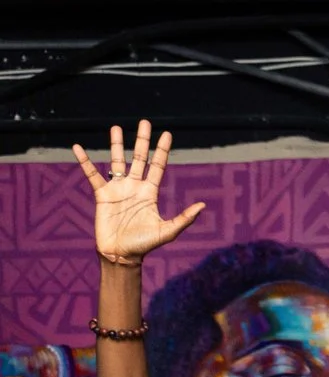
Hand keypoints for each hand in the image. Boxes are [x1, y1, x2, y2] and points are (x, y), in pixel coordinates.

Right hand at [74, 121, 206, 261]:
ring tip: (116, 127)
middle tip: (144, 122)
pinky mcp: (101, 194)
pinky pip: (92, 174)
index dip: (162, 150)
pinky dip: (84, 161)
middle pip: (138, 158)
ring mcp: (118, 189)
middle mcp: (134, 186)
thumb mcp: (168, 232)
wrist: (122, 254)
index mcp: (150, 192)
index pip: (157, 166)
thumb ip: (184, 218)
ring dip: (116, 144)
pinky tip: (77, 147)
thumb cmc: (145, 245)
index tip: (167, 134)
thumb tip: (203, 206)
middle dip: (142, 141)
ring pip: (116, 161)